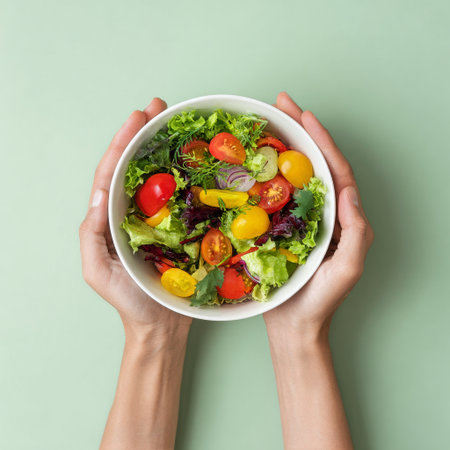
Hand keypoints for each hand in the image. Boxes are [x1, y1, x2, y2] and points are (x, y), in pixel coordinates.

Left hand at [79, 98, 191, 339]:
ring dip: (166, 148)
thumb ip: (92, 234)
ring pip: (160, 177)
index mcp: (110, 219)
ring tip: (175, 121)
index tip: (137, 117)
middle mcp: (133, 213)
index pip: (113, 174)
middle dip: (143, 134)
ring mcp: (159, 219)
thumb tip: (99, 195)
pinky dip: (187, 175)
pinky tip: (196, 158)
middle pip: (135, 167)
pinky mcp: (181, 228)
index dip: (122, 143)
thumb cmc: (129, 301)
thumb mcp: (97, 271)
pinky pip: (183, 197)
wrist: (161, 324)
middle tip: (158, 107)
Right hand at [264, 92, 373, 338]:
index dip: (321, 140)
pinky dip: (263, 174)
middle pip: (312, 164)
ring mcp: (299, 218)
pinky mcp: (279, 227)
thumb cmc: (320, 302)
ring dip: (281, 147)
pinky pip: (272, 194)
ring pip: (291, 175)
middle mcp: (322, 213)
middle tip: (281, 105)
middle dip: (300, 132)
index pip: (334, 171)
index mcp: (342, 218)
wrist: (294, 326)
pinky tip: (250, 162)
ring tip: (265, 123)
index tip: (304, 115)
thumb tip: (349, 192)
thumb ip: (355, 231)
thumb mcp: (348, 269)